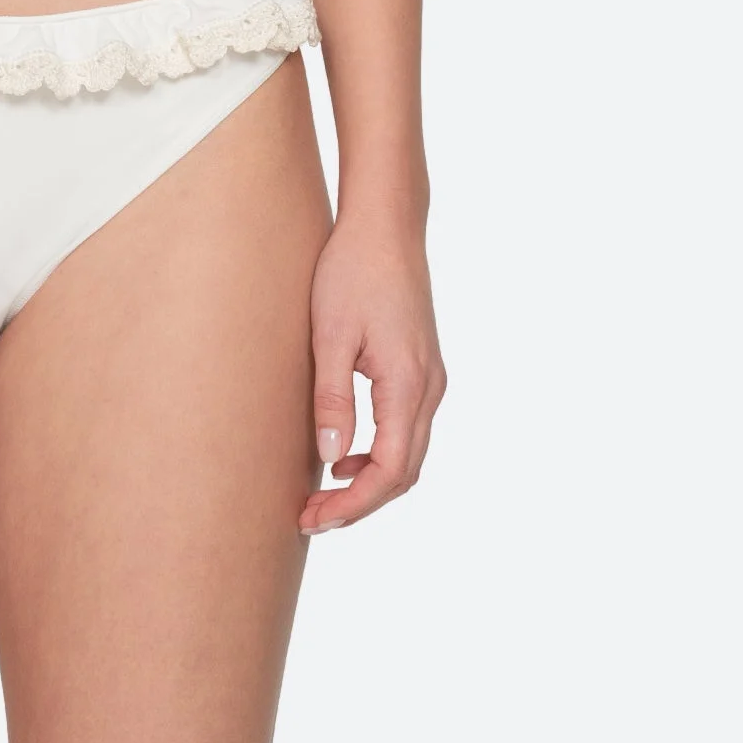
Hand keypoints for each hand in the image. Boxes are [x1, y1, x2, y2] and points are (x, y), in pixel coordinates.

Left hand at [298, 209, 444, 532]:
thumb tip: (331, 457)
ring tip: (324, 494)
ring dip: (371, 482)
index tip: (314, 517)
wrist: (385, 225)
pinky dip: (380, 453)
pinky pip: (407, 428)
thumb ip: (333, 397)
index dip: (352, 504)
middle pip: (403, 472)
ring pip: (408, 453)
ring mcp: (431, 378)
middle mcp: (429, 388)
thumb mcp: (330, 333)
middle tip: (312, 517)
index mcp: (408, 384)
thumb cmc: (351, 271)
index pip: (388, 471)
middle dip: (360, 503)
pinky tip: (345, 453)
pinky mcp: (422, 367)